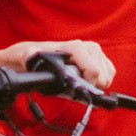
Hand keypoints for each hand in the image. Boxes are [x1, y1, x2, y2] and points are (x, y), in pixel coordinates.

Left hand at [0, 39, 115, 87]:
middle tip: (74, 86)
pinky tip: (87, 81)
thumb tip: (29, 55)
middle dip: (91, 85)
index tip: (75, 89)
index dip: (88, 85)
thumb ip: (27, 55)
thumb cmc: (30, 57)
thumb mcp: (25, 57)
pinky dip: (101, 80)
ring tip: (78, 83)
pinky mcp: (98, 57)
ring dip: (96, 84)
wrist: (31, 54)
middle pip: (102, 75)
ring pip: (108, 74)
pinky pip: (110, 72)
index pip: (94, 70)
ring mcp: (93, 51)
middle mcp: (86, 46)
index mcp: (73, 47)